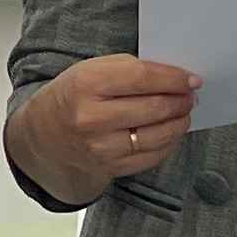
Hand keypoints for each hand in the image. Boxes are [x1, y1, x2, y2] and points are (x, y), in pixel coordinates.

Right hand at [13, 52, 200, 204]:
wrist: (45, 136)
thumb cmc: (72, 98)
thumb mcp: (89, 70)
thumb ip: (128, 69)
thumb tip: (173, 77)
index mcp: (86, 84)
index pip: (142, 78)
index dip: (173, 79)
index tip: (191, 79)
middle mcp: (91, 117)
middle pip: (154, 107)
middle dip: (180, 101)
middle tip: (190, 96)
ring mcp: (100, 147)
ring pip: (157, 135)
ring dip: (179, 122)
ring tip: (184, 112)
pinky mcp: (109, 168)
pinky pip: (151, 156)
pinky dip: (168, 143)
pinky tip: (170, 132)